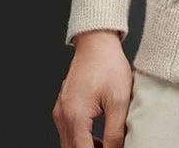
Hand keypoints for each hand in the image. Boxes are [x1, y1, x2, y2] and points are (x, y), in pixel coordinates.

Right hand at [53, 30, 132, 147]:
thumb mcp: (119, 100)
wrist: (97, 42)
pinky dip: (82, 140)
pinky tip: (99, 139)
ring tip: (108, 146)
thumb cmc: (109, 65)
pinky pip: (69, 133)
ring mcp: (60, 112)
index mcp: (75, 116)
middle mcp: (62, 116)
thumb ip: (115, 132)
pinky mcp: (63, 107)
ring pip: (69, 144)